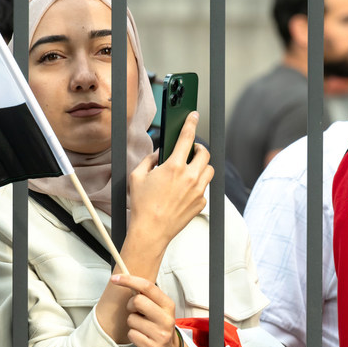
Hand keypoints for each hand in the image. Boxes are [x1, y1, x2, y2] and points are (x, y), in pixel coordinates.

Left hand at [113, 274, 177, 346]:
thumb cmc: (158, 324)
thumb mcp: (158, 307)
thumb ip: (146, 295)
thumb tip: (124, 278)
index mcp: (168, 305)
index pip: (147, 286)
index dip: (129, 280)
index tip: (115, 278)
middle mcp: (166, 318)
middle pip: (137, 301)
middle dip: (131, 305)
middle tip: (135, 311)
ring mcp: (161, 334)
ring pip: (131, 319)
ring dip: (132, 322)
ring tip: (141, 326)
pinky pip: (131, 334)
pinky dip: (133, 334)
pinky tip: (141, 336)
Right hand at [129, 112, 212, 245]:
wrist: (151, 230)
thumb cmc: (142, 206)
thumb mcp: (137, 176)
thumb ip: (149, 160)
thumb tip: (158, 154)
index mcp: (174, 167)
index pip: (187, 138)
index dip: (191, 123)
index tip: (194, 116)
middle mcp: (190, 177)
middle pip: (205, 153)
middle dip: (199, 148)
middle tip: (191, 150)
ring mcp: (198, 191)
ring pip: (210, 170)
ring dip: (202, 166)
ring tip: (190, 170)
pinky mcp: (201, 203)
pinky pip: (205, 188)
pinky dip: (198, 185)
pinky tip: (185, 190)